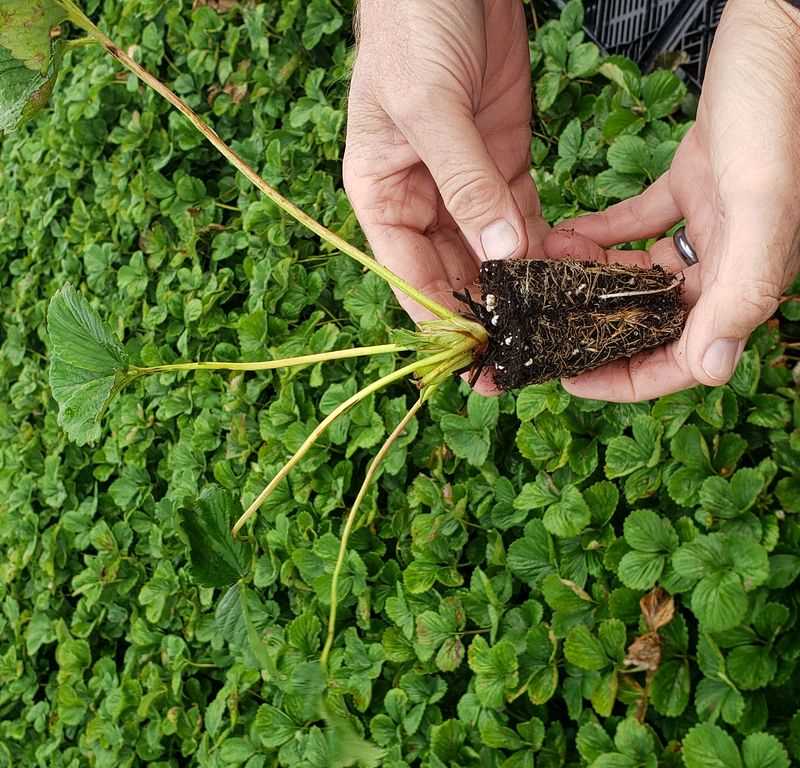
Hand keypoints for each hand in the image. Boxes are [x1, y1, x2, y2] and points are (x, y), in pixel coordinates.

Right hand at [344, 0, 547, 392]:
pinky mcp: (505, 165)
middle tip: (522, 358)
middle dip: (486, 314)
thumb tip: (499, 255)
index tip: (475, 362)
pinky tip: (563, 279)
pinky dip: (542, 249)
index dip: (440, 321)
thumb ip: (464, 184)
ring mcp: (466, 185)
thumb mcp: (430, 107)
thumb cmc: (412, 26)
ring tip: (549, 331)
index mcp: (382, 195)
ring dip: (518, 290)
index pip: (409, 275)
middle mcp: (421, 200)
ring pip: (492, 254)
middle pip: (453, 274)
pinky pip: (523, 220)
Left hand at [546, 0, 799, 401]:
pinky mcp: (693, 185)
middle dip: (597, 325)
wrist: (782, 30)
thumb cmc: (780, 109)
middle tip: (544, 327)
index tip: (570, 377)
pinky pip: (640, 223)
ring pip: (640, 272)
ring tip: (546, 266)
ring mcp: (711, 224)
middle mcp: (728, 261)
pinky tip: (568, 234)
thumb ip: (743, 286)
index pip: (683, 358)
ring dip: (592, 273)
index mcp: (745, 279)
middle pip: (653, 320)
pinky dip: (605, 231)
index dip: (626, 378)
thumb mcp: (763, 204)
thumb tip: (712, 369)